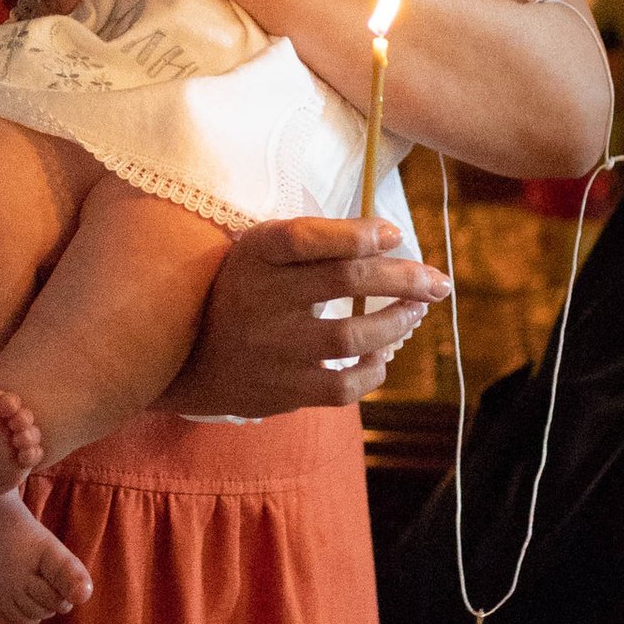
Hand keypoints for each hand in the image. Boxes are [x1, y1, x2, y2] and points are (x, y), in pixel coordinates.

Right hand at [168, 217, 447, 418]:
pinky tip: (382, 358)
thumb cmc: (241, 294)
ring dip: (396, 322)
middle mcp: (261, 299)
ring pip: (351, 336)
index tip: (394, 234)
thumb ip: (312, 242)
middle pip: (345, 279)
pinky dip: (372, 372)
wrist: (186, 362)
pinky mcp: (282, 390)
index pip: (308, 236)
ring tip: (416, 311)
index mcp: (255, 255)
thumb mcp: (260, 254)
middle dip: (403, 276)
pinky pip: (342, 386)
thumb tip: (388, 238)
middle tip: (437, 280)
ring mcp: (272, 349)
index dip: (359, 233)